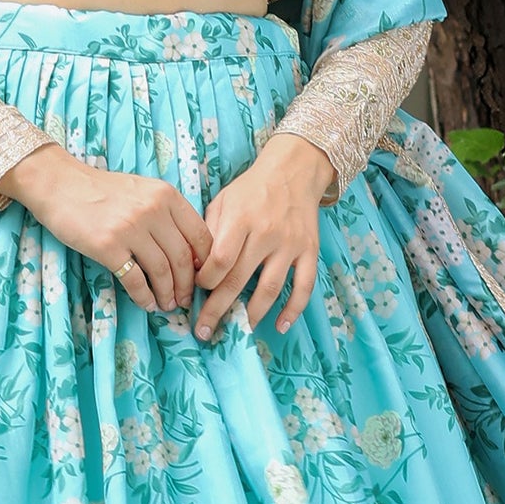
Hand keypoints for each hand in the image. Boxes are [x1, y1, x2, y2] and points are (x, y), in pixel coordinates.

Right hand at [3, 144, 212, 313]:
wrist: (60, 185)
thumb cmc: (102, 191)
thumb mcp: (142, 191)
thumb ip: (166, 213)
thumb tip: (189, 251)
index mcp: (166, 195)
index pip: (199, 235)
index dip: (206, 263)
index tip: (201, 278)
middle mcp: (152, 210)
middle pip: (182, 258)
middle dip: (187, 285)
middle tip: (185, 300)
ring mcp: (130, 228)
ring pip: (162, 271)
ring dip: (167, 294)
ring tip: (167, 305)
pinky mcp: (108, 246)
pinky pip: (135, 279)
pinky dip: (144, 297)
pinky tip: (146, 304)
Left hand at [195, 133, 333, 340]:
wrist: (293, 171)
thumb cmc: (251, 189)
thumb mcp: (222, 201)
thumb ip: (209, 233)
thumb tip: (195, 269)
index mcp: (241, 219)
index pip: (219, 260)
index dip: (205, 281)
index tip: (196, 290)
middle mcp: (266, 234)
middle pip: (238, 280)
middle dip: (217, 310)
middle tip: (204, 331)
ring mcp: (290, 245)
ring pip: (270, 289)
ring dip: (252, 315)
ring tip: (238, 332)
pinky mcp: (310, 251)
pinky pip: (304, 286)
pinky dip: (294, 309)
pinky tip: (280, 326)